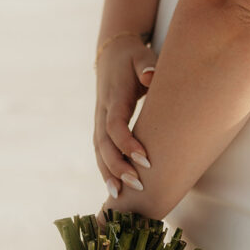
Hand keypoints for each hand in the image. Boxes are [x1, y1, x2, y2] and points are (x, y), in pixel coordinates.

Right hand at [93, 34, 157, 195]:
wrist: (113, 52)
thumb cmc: (133, 57)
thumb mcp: (141, 57)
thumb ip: (146, 66)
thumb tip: (150, 75)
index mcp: (114, 97)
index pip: (115, 125)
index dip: (127, 144)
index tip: (145, 159)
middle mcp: (103, 110)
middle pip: (104, 143)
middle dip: (117, 166)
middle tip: (137, 184)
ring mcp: (99, 118)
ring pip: (99, 150)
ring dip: (108, 173)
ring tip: (119, 196)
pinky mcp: (101, 125)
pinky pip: (100, 150)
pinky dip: (105, 169)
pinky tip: (114, 187)